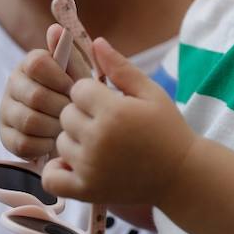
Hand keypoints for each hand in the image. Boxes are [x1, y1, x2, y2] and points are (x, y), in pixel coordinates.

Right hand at [0, 24, 85, 159]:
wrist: (68, 126)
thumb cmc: (73, 95)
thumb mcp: (77, 74)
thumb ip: (69, 54)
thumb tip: (56, 29)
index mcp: (29, 64)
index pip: (37, 63)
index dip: (59, 78)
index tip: (73, 88)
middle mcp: (13, 84)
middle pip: (36, 96)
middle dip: (61, 107)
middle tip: (74, 113)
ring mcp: (6, 111)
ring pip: (29, 121)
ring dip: (54, 127)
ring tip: (66, 127)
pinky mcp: (5, 136)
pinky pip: (24, 143)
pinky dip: (44, 145)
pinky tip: (53, 139)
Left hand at [43, 38, 195, 205]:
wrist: (181, 175)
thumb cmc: (167, 129)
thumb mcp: (151, 93)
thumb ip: (121, 67)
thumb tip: (95, 41)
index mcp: (114, 111)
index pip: (78, 89)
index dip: (91, 93)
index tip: (108, 102)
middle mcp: (98, 140)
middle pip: (66, 115)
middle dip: (82, 115)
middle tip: (104, 124)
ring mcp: (90, 168)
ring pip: (60, 143)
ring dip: (74, 142)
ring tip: (98, 145)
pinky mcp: (87, 191)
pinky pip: (51, 178)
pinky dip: (58, 171)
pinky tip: (76, 164)